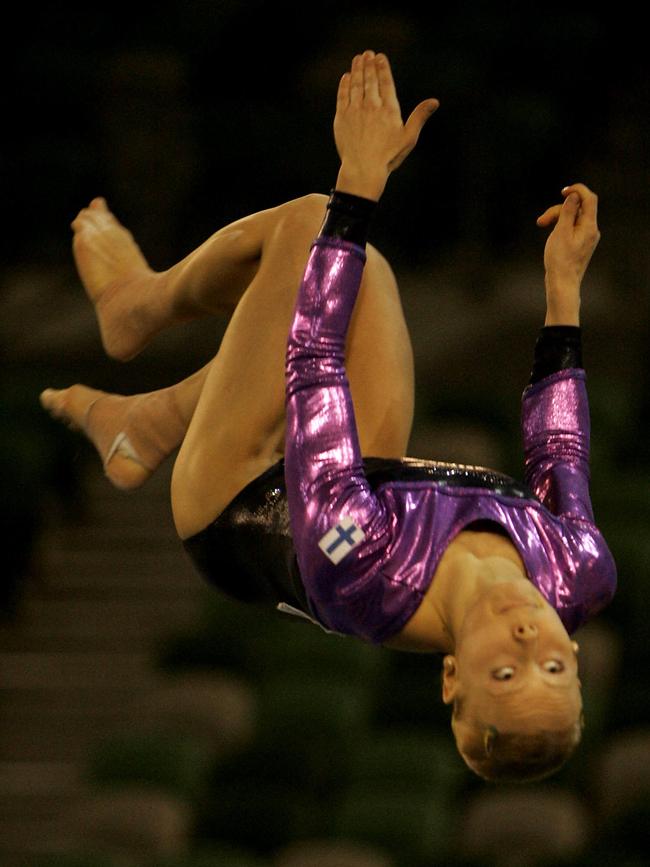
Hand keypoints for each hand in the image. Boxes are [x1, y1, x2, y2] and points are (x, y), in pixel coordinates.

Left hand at [334, 50, 438, 200]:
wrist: (363, 169)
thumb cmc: (388, 156)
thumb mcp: (409, 137)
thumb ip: (420, 116)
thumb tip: (435, 101)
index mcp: (389, 109)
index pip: (386, 82)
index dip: (382, 67)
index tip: (380, 57)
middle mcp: (371, 106)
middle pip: (370, 79)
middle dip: (369, 64)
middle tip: (367, 54)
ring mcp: (355, 111)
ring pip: (356, 84)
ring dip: (357, 70)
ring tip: (358, 59)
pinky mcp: (342, 118)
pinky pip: (343, 96)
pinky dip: (345, 85)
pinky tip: (347, 77)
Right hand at [536, 183, 599, 325]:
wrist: (562, 284)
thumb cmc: (560, 261)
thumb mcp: (561, 232)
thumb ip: (568, 212)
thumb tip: (574, 196)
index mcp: (589, 226)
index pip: (589, 199)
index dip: (577, 190)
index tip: (562, 192)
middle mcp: (591, 231)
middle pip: (577, 209)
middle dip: (558, 210)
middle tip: (541, 221)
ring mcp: (586, 238)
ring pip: (572, 218)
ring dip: (556, 218)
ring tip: (540, 225)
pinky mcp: (579, 244)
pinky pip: (571, 228)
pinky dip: (560, 226)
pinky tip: (550, 233)